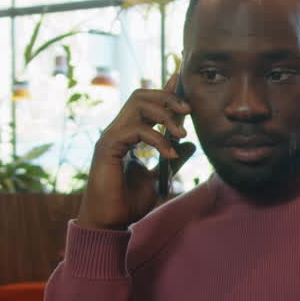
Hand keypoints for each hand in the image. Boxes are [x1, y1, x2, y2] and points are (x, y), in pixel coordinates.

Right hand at [76, 75, 196, 230]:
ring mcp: (111, 135)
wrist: (111, 222)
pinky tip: (170, 154)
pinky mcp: (108, 146)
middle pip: (141, 95)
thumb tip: (191, 143)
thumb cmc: (129, 202)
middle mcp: (118, 130)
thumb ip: (173, 158)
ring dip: (164, 114)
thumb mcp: (160, 177)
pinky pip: (136, 129)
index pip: (147, 104)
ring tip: (181, 133)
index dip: (165, 89)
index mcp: (129, 134)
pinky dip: (157, 139)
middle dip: (168, 97)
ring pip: (137, 104)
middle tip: (188, 111)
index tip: (181, 78)